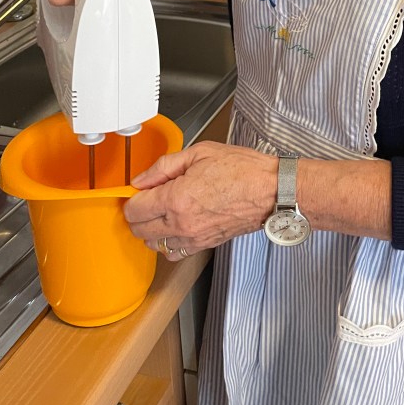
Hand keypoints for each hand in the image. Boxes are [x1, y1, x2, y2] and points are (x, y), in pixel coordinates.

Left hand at [124, 141, 277, 259]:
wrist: (271, 189)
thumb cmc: (242, 169)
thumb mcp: (200, 152)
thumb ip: (164, 166)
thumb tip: (141, 179)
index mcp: (177, 198)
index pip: (134, 209)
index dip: (132, 197)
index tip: (140, 189)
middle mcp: (181, 223)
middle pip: (139, 230)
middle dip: (138, 214)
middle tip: (149, 198)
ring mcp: (193, 237)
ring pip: (154, 244)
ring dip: (152, 229)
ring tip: (163, 211)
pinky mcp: (204, 245)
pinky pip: (174, 253)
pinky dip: (169, 242)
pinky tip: (176, 226)